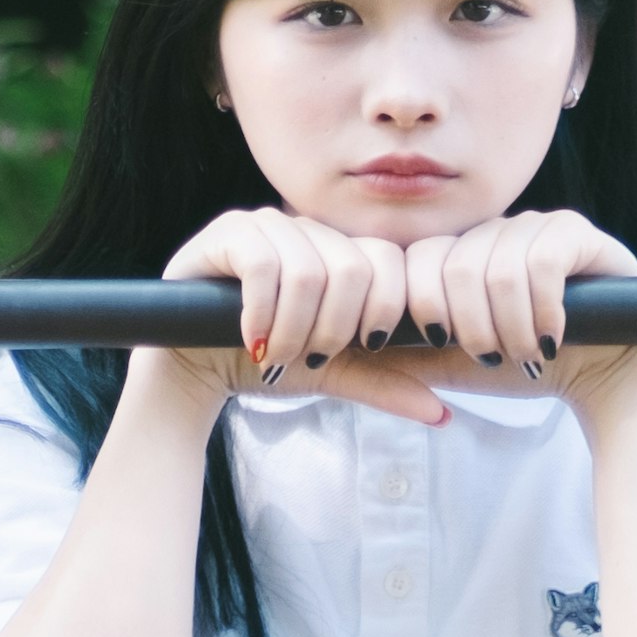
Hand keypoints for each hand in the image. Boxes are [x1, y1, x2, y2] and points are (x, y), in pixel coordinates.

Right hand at [154, 209, 455, 425]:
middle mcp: (308, 228)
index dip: (378, 311)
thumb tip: (441, 412)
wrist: (194, 370)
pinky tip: (251, 338)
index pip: (388, 262)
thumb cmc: (266, 362)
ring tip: (274, 354)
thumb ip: (383, 383)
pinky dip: (262, 313)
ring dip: (294, 327)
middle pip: (352, 267)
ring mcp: (265, 224)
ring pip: (307, 269)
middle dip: (335, 327)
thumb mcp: (333, 372)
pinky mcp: (225, 234)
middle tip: (309, 356)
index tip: (355, 349)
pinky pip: (260, 262)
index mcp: (341, 250)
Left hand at [397, 211, 636, 407]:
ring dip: (510, 327)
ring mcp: (537, 225)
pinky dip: (542, 311)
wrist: (594, 378)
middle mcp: (494, 230)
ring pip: (499, 269)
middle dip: (471, 327)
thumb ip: (402, 350)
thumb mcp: (448, 362)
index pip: (418, 260)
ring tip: (525, 353)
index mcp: (459, 252)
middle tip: (494, 357)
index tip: (445, 346)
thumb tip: (349, 346)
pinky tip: (551, 336)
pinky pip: (545, 261)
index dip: (426, 308)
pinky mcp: (579, 234)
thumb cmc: (519, 366)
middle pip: (456, 267)